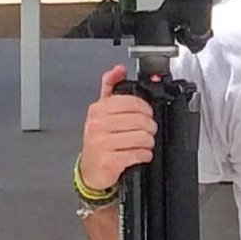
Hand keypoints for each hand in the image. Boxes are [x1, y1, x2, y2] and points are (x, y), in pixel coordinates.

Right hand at [80, 64, 156, 192]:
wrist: (90, 170)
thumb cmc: (99, 141)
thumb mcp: (101, 112)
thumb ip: (110, 88)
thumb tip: (118, 69)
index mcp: (98, 110)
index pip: (131, 102)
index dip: (146, 109)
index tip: (147, 115)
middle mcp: (98, 125)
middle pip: (140, 120)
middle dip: (150, 127)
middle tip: (148, 131)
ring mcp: (102, 143)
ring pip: (141, 137)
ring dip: (148, 142)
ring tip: (144, 143)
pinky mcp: (109, 160)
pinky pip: (137, 154)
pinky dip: (145, 155)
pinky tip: (141, 154)